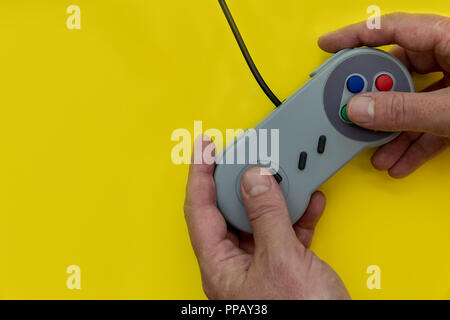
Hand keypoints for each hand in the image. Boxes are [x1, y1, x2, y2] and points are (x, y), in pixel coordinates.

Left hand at [184, 136, 349, 299]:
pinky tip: (307, 200)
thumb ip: (266, 217)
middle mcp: (236, 265)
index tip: (204, 148)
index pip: (199, 209)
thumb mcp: (281, 261)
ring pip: (260, 220)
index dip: (199, 174)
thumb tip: (254, 179)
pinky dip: (296, 214)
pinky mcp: (284, 269)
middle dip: (241, 180)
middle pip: (229, 210)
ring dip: (273, 196)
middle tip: (247, 155)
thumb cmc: (299, 317)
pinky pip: (285, 232)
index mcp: (220, 265)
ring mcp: (260, 267)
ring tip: (281, 172)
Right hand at [319, 13, 449, 177]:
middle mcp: (449, 57)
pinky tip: (401, 160)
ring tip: (377, 151)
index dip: (353, 36)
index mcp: (448, 39)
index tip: (327, 46)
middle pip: (393, 72)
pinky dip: (412, 142)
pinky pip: (426, 121)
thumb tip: (359, 109)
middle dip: (372, 100)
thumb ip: (403, 110)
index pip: (389, 29)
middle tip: (351, 114)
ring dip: (391, 131)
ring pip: (409, 102)